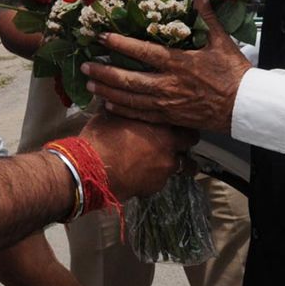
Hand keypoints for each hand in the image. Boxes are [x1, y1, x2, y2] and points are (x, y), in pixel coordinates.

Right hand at [79, 113, 195, 200]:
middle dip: (185, 141)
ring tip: (164, 161)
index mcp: (161, 123)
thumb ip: (127, 108)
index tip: (174, 121)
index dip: (179, 120)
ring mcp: (165, 168)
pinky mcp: (156, 186)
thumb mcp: (113, 113)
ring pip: (185, 165)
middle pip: (191, 141)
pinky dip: (156, 177)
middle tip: (174, 139)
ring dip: (177, 162)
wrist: (93, 168)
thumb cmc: (101, 137)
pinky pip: (163, 180)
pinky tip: (143, 173)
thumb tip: (121, 99)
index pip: (184, 119)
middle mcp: (170, 145)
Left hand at [81, 0, 250, 132]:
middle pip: (128, 80)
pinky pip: (142, 116)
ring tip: (89, 86)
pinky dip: (123, 111)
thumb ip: (208, 16)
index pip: (143, 52)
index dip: (120, 45)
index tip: (102, 37)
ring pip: (130, 100)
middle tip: (85, 66)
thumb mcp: (222, 41)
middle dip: (104, 73)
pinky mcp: (171, 119)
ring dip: (108, 92)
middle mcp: (168, 85)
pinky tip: (109, 106)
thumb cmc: (235, 74)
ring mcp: (168, 104)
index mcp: (179, 63)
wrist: (246, 108)